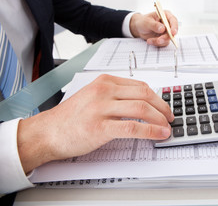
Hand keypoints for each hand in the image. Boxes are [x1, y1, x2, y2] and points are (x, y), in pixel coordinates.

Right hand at [17, 75, 173, 173]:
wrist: (48, 132)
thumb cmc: (70, 117)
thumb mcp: (93, 97)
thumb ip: (115, 96)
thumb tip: (141, 104)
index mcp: (104, 81)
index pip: (140, 85)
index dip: (157, 97)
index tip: (164, 106)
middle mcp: (104, 91)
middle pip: (145, 94)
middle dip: (162, 106)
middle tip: (169, 117)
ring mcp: (102, 107)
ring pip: (141, 108)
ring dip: (160, 119)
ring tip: (167, 127)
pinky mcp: (100, 126)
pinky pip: (132, 126)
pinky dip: (150, 130)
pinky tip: (158, 134)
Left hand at [129, 11, 177, 46]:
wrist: (139, 28)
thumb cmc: (143, 21)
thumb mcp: (147, 21)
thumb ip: (154, 25)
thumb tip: (163, 29)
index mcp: (166, 15)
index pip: (173, 20)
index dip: (174, 27)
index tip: (172, 33)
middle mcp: (168, 24)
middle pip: (172, 32)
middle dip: (165, 37)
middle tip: (158, 40)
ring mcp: (166, 32)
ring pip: (167, 39)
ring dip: (159, 41)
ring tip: (149, 40)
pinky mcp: (164, 38)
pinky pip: (163, 43)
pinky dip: (156, 43)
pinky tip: (150, 40)